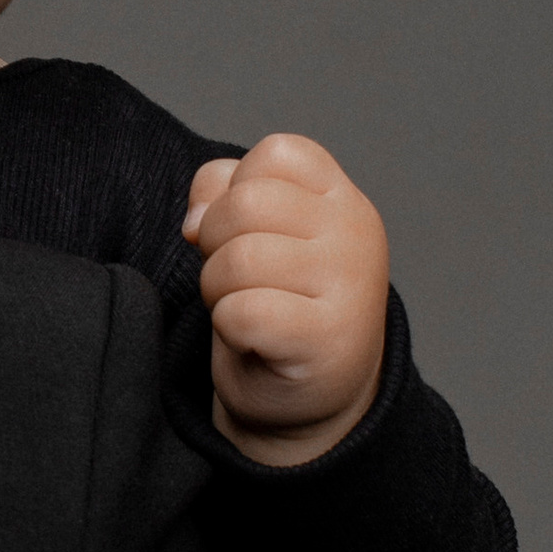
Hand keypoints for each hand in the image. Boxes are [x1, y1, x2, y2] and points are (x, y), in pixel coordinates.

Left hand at [181, 133, 388, 466]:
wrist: (311, 397)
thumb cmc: (277, 303)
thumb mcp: (256, 233)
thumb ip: (224, 193)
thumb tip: (196, 216)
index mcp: (342, 198)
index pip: (275, 154)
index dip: (235, 190)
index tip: (244, 232)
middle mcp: (356, 232)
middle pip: (245, 203)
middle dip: (215, 243)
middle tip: (234, 280)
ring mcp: (351, 285)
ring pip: (239, 258)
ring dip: (217, 290)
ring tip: (242, 309)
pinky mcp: (328, 339)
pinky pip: (242, 312)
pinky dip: (229, 328)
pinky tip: (253, 340)